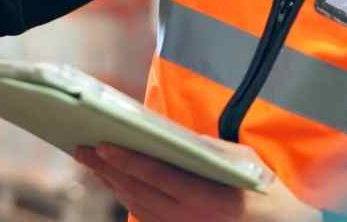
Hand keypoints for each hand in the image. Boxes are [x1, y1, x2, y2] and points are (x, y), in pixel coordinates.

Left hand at [74, 139, 321, 221]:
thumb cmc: (265, 190)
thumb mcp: (244, 161)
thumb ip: (207, 149)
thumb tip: (169, 133)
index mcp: (208, 197)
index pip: (157, 176)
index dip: (126, 160)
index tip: (102, 144)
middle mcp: (191, 218)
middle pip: (137, 191)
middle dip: (106, 169)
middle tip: (81, 148)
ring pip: (136, 206)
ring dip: (110, 183)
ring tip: (90, 161)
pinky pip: (145, 216)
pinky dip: (125, 197)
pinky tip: (113, 181)